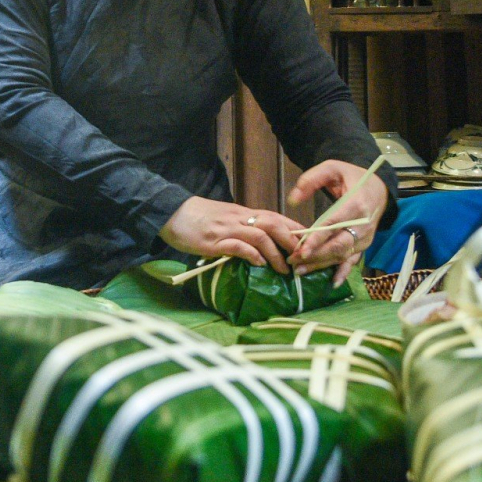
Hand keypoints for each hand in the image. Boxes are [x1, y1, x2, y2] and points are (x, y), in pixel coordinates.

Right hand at [160, 196, 303, 272]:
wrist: (172, 212)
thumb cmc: (199, 217)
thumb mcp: (226, 219)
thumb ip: (243, 228)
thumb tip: (262, 244)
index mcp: (244, 212)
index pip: (276, 217)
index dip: (294, 229)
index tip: (308, 242)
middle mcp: (240, 218)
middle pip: (274, 224)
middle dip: (292, 241)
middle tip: (303, 258)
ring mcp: (228, 228)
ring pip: (261, 235)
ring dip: (276, 253)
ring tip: (285, 269)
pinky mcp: (215, 240)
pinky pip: (238, 245)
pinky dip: (252, 254)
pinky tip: (259, 264)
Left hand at [287, 160, 388, 282]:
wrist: (379, 189)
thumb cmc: (352, 177)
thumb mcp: (332, 168)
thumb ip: (311, 180)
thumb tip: (293, 200)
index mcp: (357, 203)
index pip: (335, 224)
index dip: (318, 238)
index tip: (302, 250)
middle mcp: (364, 224)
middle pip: (339, 244)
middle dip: (316, 255)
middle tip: (293, 261)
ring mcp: (366, 237)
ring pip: (343, 255)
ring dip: (322, 265)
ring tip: (301, 270)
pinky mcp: (365, 244)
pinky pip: (353, 260)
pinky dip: (343, 272)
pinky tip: (332, 283)